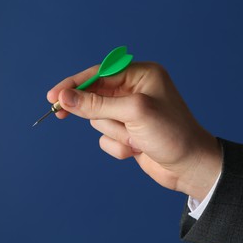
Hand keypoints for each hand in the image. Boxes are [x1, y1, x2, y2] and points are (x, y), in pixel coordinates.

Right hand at [47, 62, 221, 200]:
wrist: (190, 168)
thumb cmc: (170, 134)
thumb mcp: (133, 112)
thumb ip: (96, 104)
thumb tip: (64, 97)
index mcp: (140, 76)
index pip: (98, 74)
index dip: (74, 84)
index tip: (53, 96)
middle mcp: (134, 92)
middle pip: (94, 97)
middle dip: (96, 113)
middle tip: (63, 114)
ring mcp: (129, 114)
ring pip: (99, 120)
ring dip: (115, 133)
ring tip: (136, 139)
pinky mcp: (127, 132)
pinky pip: (106, 138)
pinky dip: (119, 146)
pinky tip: (137, 149)